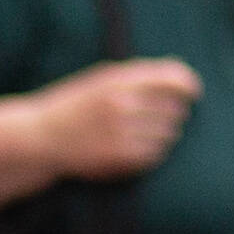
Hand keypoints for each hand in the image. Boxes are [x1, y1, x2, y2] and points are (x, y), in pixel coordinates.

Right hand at [35, 58, 201, 180]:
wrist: (41, 137)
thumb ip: (138, 75)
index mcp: (118, 79)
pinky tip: (136, 145)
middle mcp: (123, 104)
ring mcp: (123, 132)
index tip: (193, 91)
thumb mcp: (100, 78)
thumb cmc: (74, 104)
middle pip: (175, 107)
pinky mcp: (122, 158)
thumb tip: (180, 77)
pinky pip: (157, 154)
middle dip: (174, 110)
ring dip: (164, 132)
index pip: (173, 79)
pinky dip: (153, 150)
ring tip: (143, 130)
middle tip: (160, 114)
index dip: (189, 85)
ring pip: (170, 133)